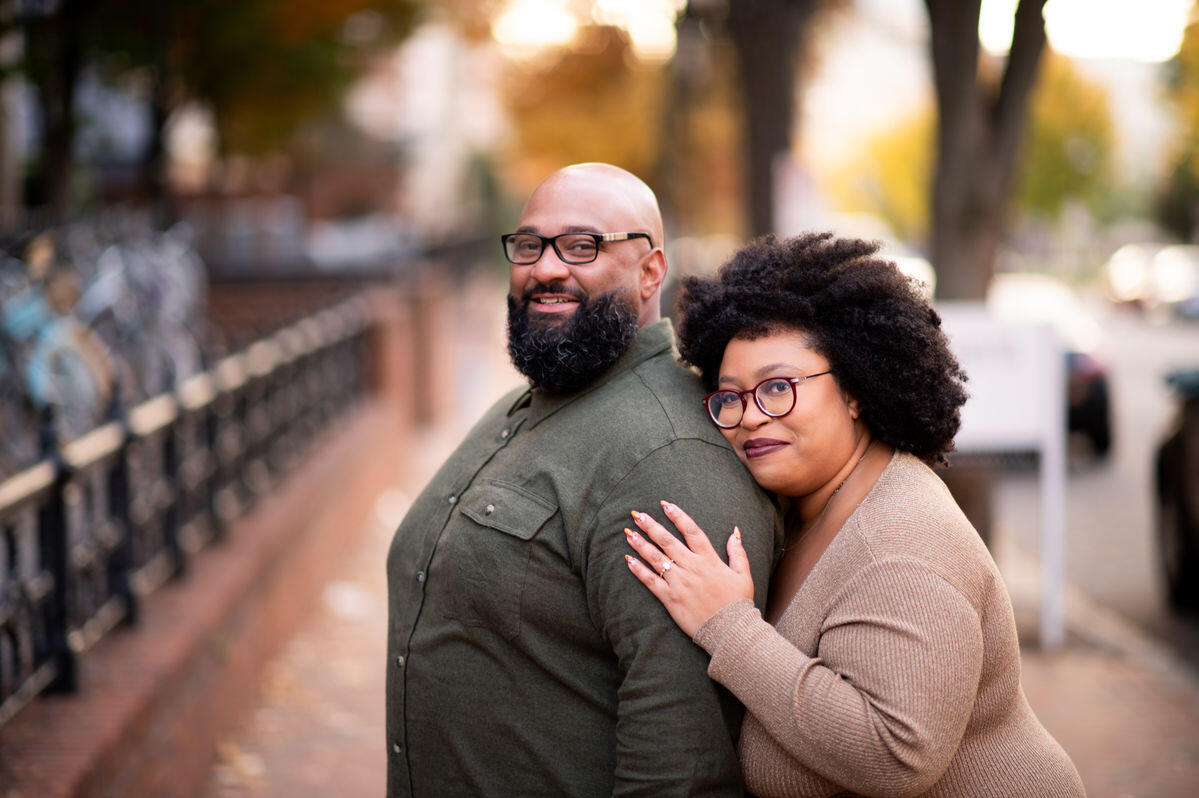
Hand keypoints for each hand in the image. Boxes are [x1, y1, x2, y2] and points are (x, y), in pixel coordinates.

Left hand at [624, 501, 754, 638]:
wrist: (730, 631)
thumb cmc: (738, 603)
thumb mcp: (743, 575)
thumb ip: (738, 552)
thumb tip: (734, 531)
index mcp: (709, 560)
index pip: (691, 531)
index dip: (677, 516)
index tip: (665, 504)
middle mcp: (692, 567)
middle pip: (667, 541)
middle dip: (651, 526)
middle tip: (636, 515)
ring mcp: (680, 582)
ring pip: (656, 558)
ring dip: (640, 544)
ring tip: (628, 532)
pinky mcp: (671, 598)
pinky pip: (651, 581)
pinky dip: (639, 570)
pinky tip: (628, 560)